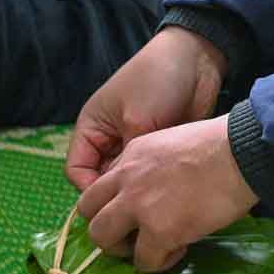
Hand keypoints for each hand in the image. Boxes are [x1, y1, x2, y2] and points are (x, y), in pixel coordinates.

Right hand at [66, 26, 227, 192]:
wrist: (196, 60)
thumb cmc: (156, 81)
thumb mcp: (137, 119)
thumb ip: (128, 159)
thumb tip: (129, 196)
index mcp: (92, 128)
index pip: (77, 171)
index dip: (90, 190)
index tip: (113, 205)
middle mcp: (109, 140)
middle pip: (101, 181)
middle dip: (115, 196)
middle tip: (136, 212)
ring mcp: (133, 146)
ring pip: (127, 182)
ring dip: (137, 192)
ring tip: (153, 205)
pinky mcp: (157, 151)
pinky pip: (149, 177)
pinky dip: (155, 186)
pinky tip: (169, 194)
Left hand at [75, 116, 259, 272]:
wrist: (241, 151)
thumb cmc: (219, 145)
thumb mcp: (169, 143)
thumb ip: (150, 166)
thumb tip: (153, 192)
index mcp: (130, 155)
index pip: (99, 186)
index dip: (111, 205)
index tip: (129, 215)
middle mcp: (126, 179)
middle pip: (87, 212)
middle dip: (105, 229)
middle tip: (131, 237)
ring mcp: (139, 206)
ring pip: (102, 238)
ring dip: (123, 250)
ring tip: (148, 249)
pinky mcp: (160, 231)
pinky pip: (144, 261)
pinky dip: (158, 263)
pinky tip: (178, 251)